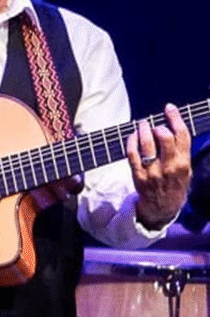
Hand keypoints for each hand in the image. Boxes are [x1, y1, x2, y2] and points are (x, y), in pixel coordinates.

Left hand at [128, 103, 191, 229]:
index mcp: (184, 163)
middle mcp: (169, 166)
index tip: (169, 108)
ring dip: (142, 130)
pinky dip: (131, 141)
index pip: (182, 136)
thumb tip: (173, 125)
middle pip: (165, 137)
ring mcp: (153, 171)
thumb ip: (181, 151)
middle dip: (158, 125)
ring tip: (141, 125)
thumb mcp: (185, 170)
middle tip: (153, 124)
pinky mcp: (138, 175)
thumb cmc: (174, 184)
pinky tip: (132, 136)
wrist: (162, 208)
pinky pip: (132, 153)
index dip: (175, 118)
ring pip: (147, 143)